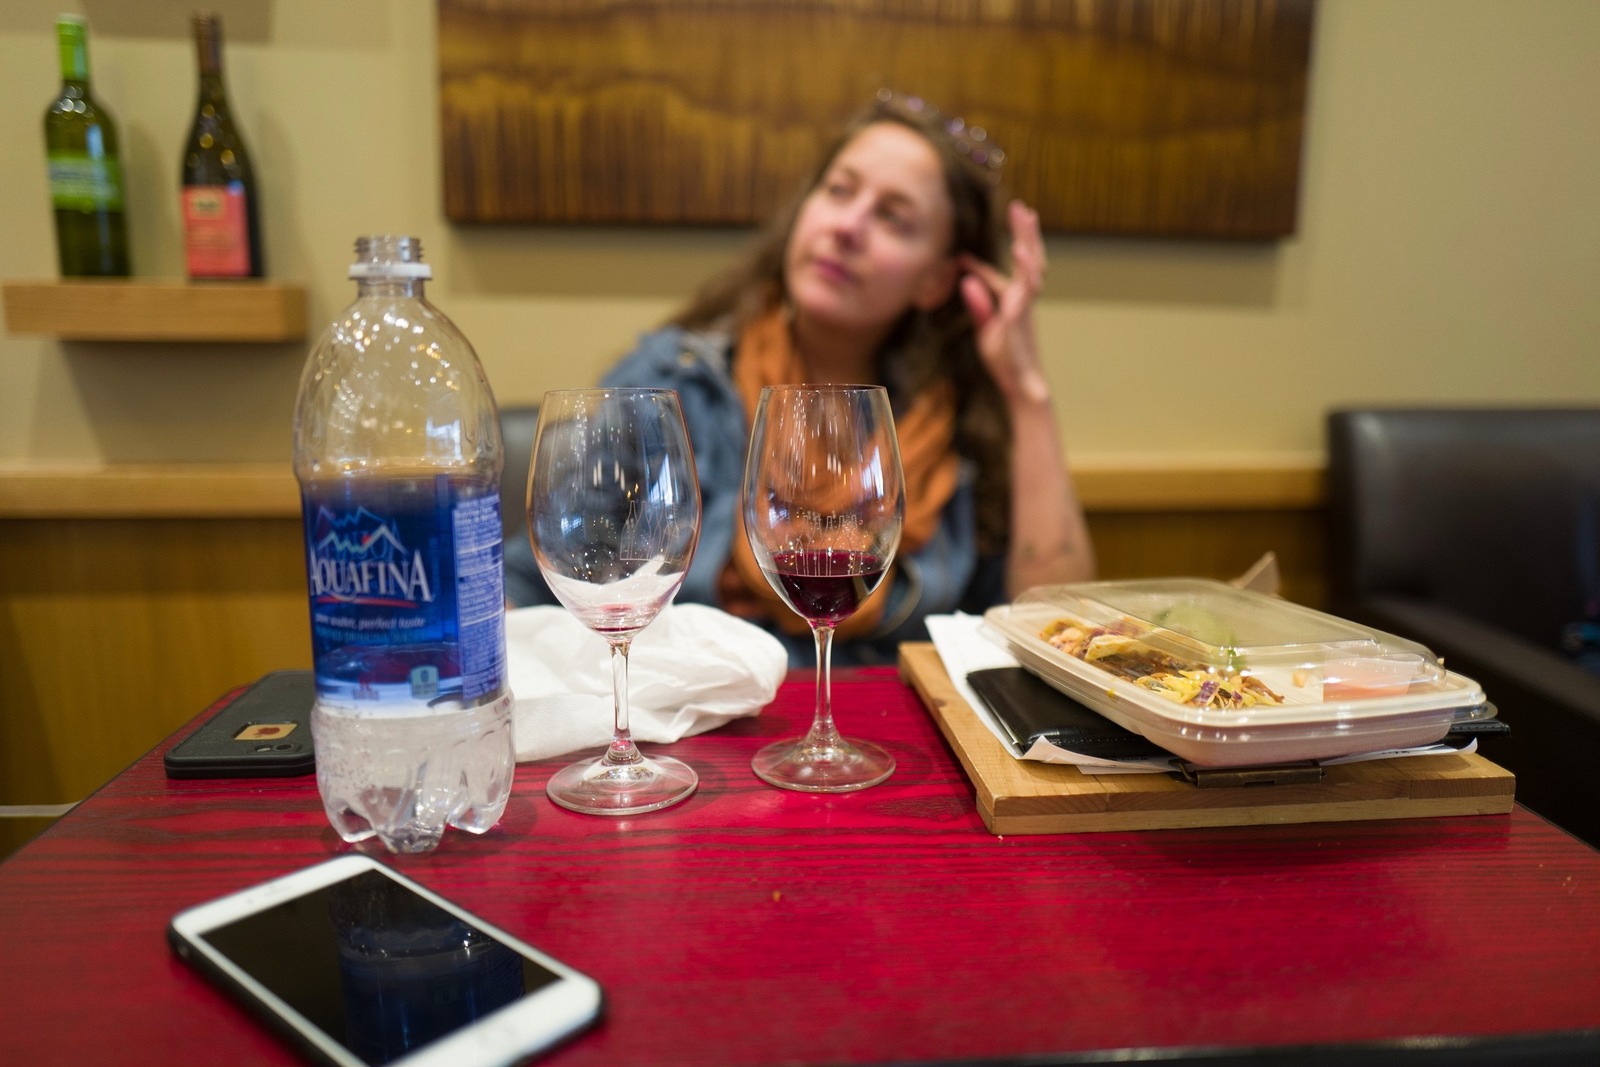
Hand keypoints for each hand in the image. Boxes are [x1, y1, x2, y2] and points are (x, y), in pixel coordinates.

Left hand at [958, 199, 1050, 405]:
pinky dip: (1026, 268)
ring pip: (1034, 267)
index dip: (979, 269)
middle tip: (1021, 207)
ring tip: (1024, 214)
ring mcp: (1026, 307)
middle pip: (1029, 260)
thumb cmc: (1005, 361)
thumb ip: (979, 306)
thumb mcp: (986, 330)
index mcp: (1014, 304)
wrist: (1022, 387)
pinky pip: (1028, 289)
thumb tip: (966, 281)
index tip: (959, 258)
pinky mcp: (1024, 316)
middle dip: (1025, 234)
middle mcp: (1024, 301)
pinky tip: (1021, 250)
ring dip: (1030, 240)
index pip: (999, 279)